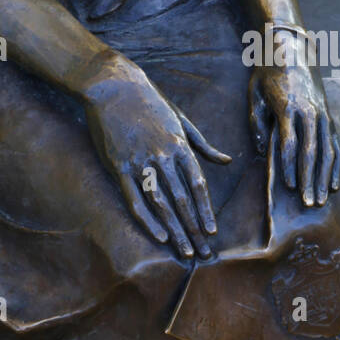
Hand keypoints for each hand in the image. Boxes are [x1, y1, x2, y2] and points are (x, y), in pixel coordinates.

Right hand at [82, 53, 231, 260]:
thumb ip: (203, 144)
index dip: (205, 211)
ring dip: (175, 230)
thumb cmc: (149, 102)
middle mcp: (163, 156)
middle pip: (183, 200)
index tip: (212, 232)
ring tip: (185, 251)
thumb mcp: (181, 119)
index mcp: (180, 145)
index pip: (198, 185)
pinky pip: (135, 199)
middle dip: (194, 229)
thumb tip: (227, 161)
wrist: (113, 87)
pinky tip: (158, 236)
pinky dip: (147, 220)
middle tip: (203, 253)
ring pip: (161, 204)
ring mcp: (140, 162)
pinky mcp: (119, 166)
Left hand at [248, 35, 339, 206]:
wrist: (290, 47)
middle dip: (310, 179)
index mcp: (288, 106)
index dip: (289, 166)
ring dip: (324, 177)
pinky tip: (333, 183)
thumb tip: (262, 151)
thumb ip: (256, 121)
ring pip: (328, 150)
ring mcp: (322, 113)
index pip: (290, 142)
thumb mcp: (254, 92)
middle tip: (309, 204)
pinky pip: (335, 144)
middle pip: (312, 151)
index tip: (288, 186)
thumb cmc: (266, 72)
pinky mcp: (329, 115)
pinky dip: (336, 165)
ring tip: (321, 199)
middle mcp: (309, 111)